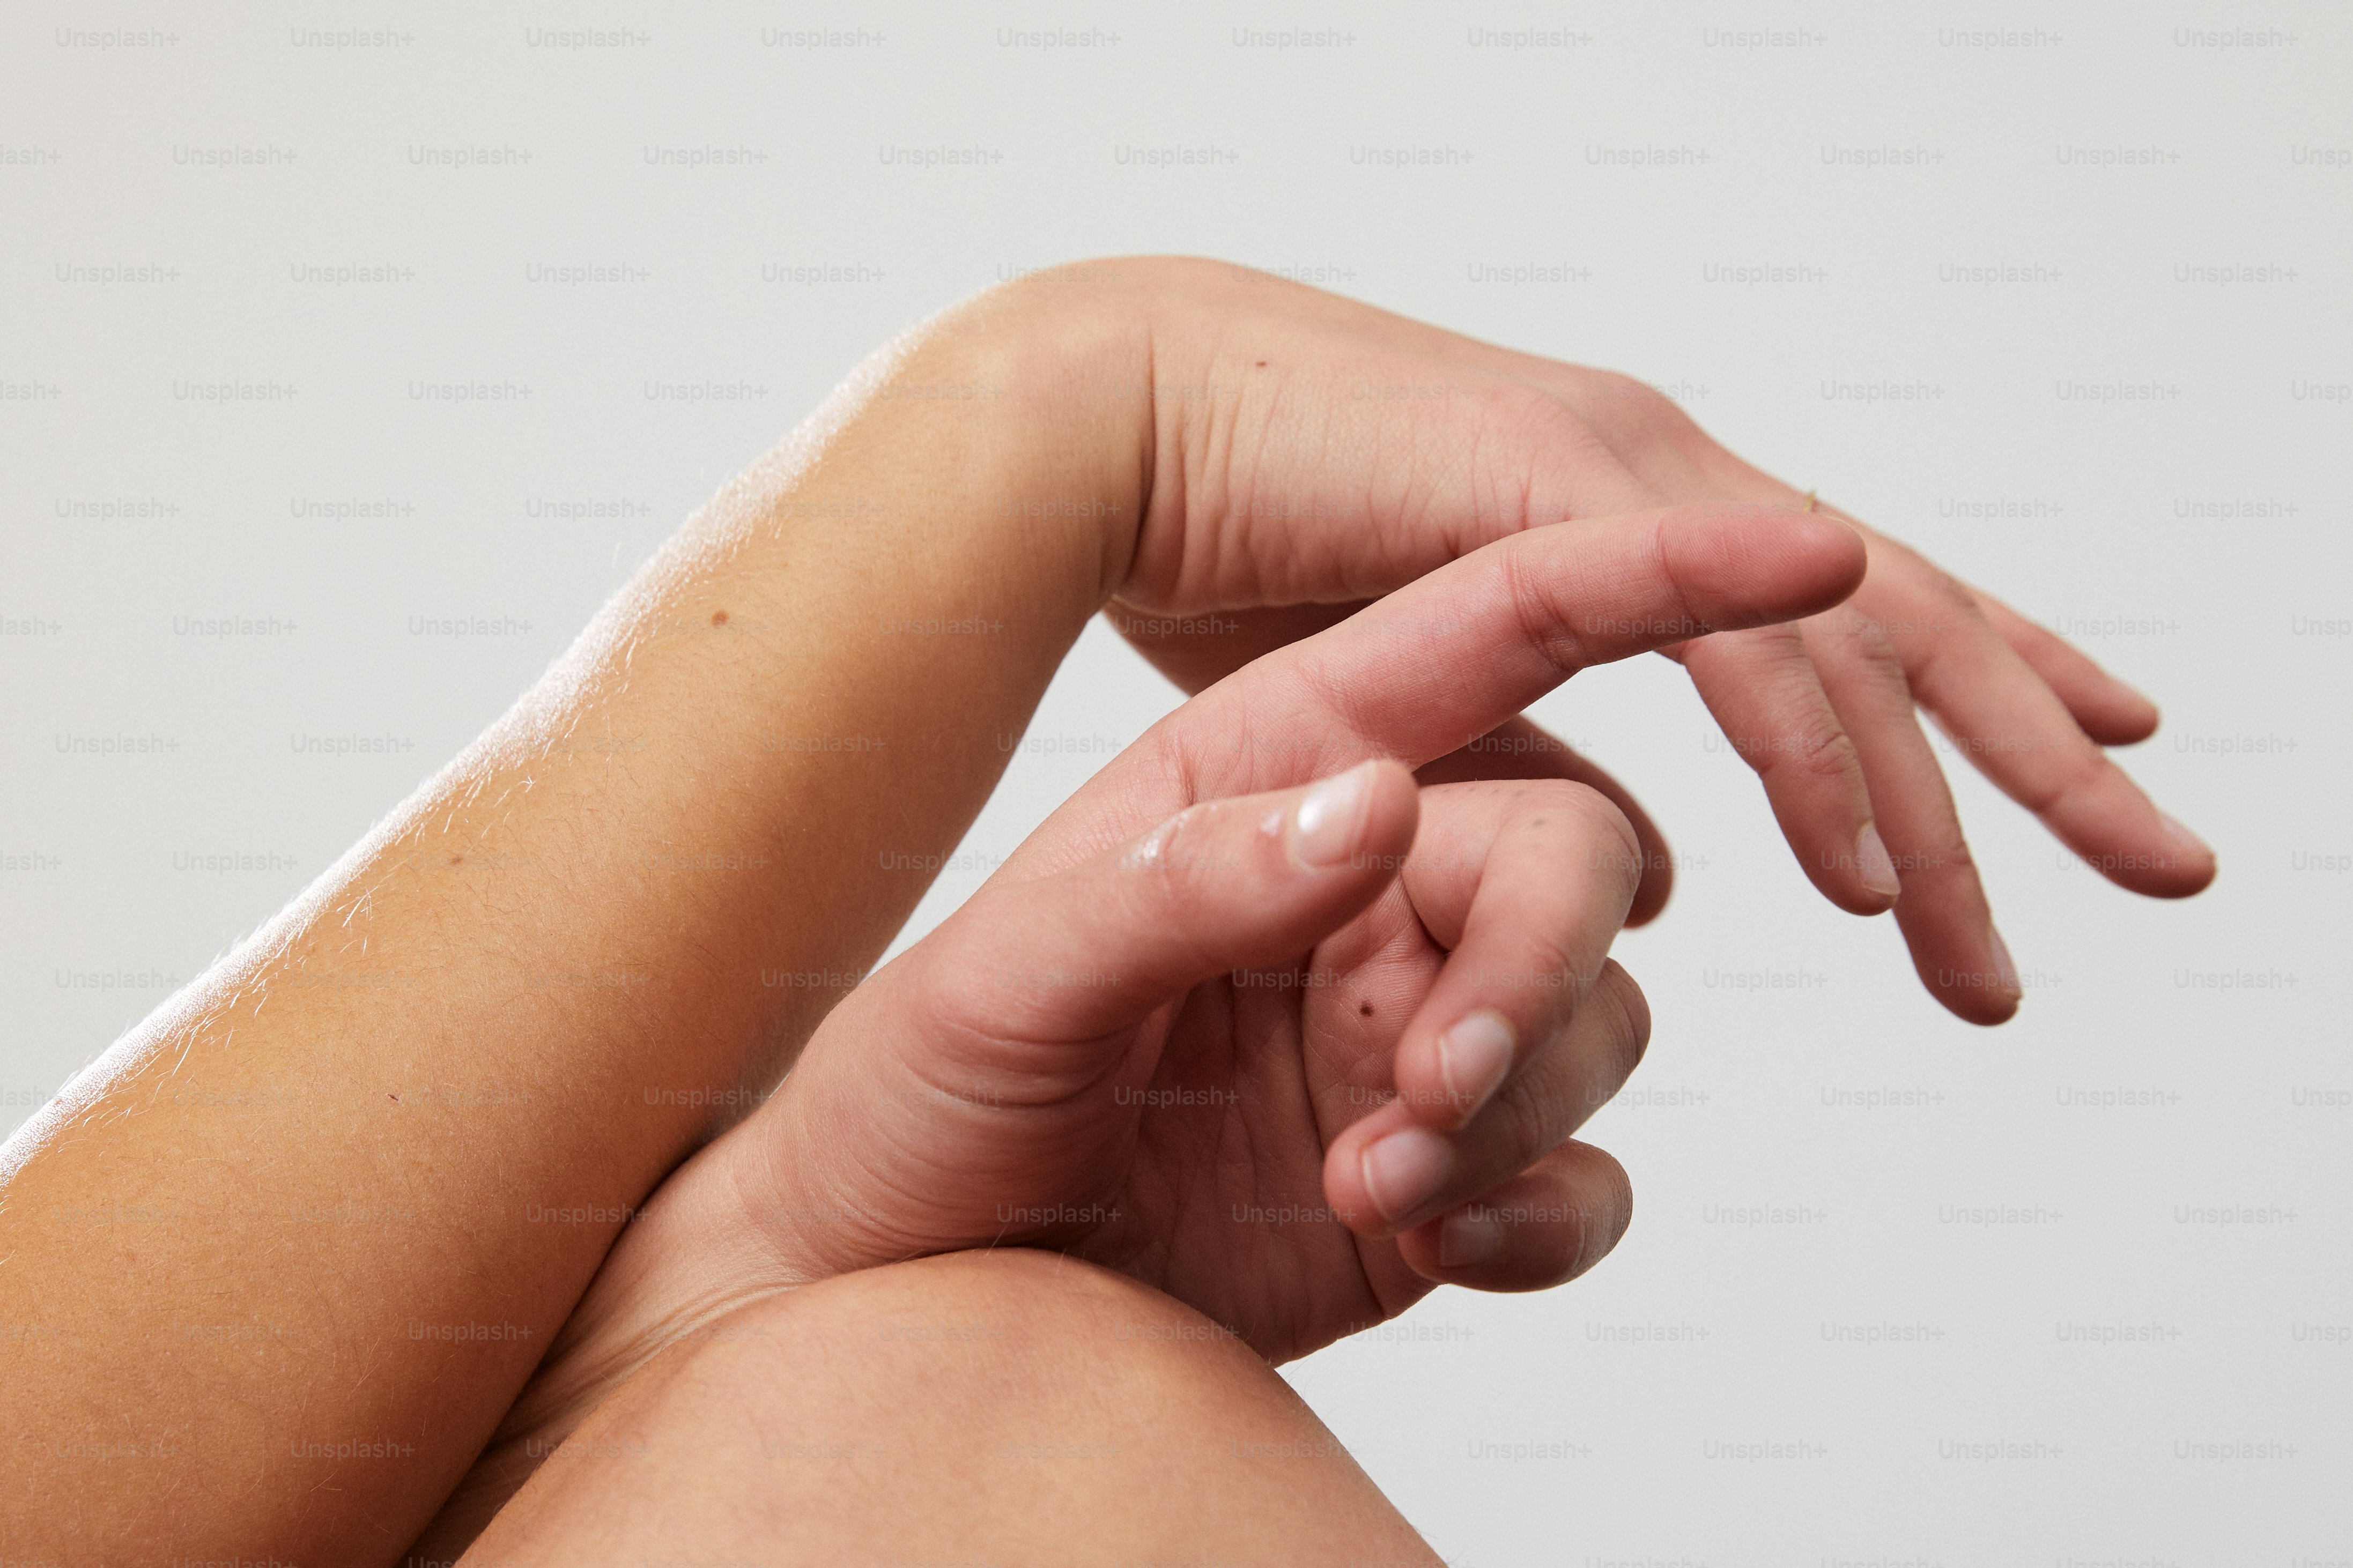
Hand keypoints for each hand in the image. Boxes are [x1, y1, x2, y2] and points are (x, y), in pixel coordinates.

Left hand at [688, 501, 1864, 1361]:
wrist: (907, 1271)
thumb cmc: (922, 1091)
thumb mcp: (1008, 979)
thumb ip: (1190, 883)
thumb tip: (1383, 805)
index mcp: (1289, 764)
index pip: (1504, 627)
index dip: (1669, 582)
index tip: (1810, 550)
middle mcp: (1379, 875)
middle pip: (1574, 862)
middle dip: (1540, 968)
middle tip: (1432, 1075)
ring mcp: (1417, 1013)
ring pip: (1599, 1022)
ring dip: (1516, 1102)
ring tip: (1365, 1180)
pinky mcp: (1447, 1164)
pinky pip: (1579, 1173)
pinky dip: (1539, 1211)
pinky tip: (1433, 1239)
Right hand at [1035, 259, 2214, 1019]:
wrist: (1104, 428)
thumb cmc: (1239, 550)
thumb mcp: (1430, 692)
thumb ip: (1548, 765)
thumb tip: (1658, 865)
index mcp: (1640, 518)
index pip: (1857, 610)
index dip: (1984, 684)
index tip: (2091, 753)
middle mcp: (1663, 479)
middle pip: (1908, 627)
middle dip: (2040, 752)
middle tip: (2163, 864)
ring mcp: (1625, 473)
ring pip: (1846, 648)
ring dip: (1944, 803)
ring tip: (1992, 958)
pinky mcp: (1560, 494)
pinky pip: (1724, 649)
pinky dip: (1802, 766)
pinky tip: (1859, 882)